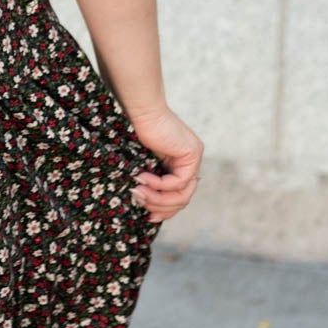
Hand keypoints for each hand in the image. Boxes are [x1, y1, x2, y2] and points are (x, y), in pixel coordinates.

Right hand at [127, 105, 203, 223]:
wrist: (140, 110)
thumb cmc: (134, 130)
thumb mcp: (143, 162)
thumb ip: (148, 180)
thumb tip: (140, 202)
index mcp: (179, 164)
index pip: (179, 195)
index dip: (165, 210)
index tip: (148, 217)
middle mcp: (190, 162)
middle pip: (183, 199)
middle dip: (161, 207)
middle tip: (142, 206)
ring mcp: (193, 158)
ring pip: (183, 194)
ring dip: (159, 199)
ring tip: (139, 194)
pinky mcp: (192, 154)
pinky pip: (179, 181)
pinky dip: (160, 185)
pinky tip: (144, 179)